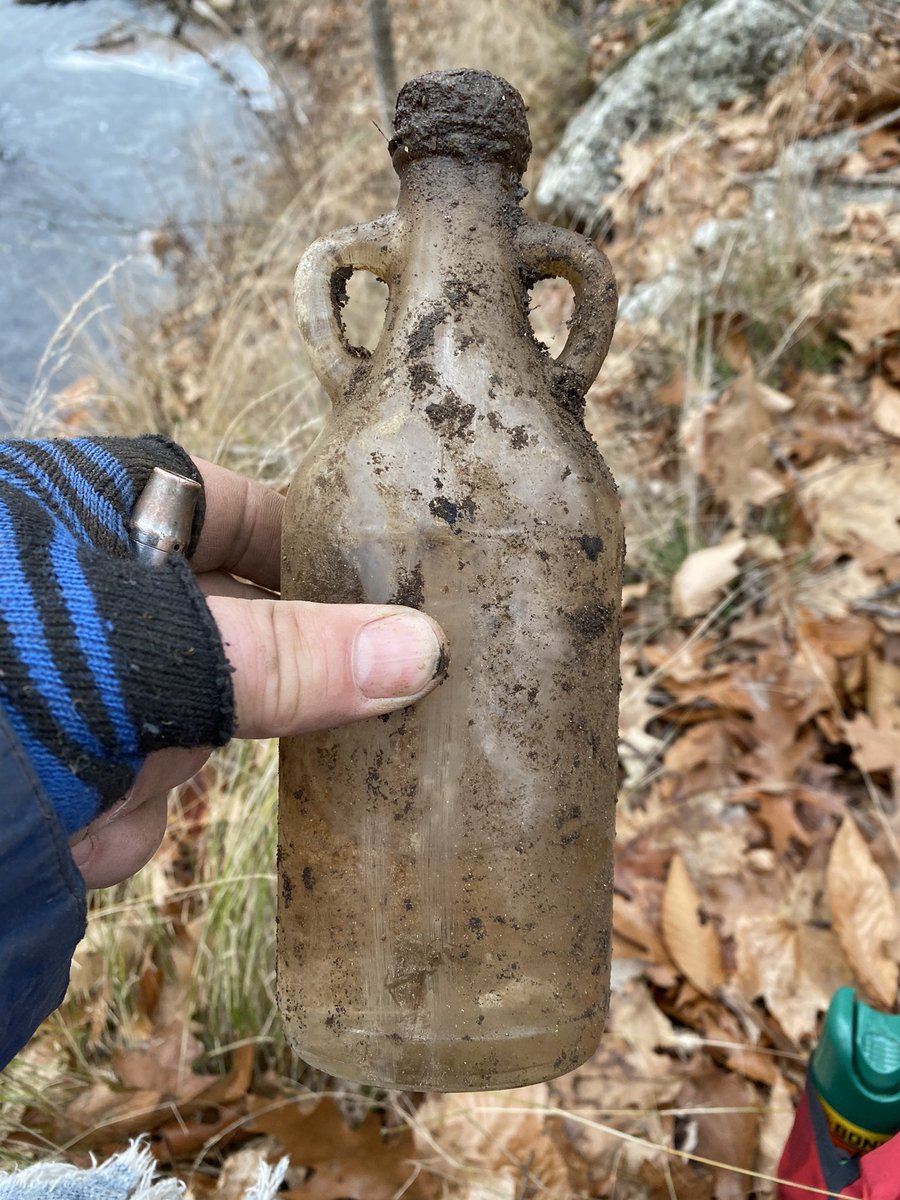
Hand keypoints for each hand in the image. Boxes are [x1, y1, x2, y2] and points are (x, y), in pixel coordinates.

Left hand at [69, 457, 444, 887]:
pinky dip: (101, 824)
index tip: (376, 614)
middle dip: (215, 710)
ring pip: (176, 734)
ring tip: (87, 791)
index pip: (252, 514)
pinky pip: (122, 790)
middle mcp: (94, 585)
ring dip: (147, 782)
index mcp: (111, 505)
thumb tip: (425, 651)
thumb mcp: (146, 647)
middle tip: (189, 727)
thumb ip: (288, 655)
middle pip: (228, 645)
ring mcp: (65, 674)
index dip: (317, 562)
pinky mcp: (42, 752)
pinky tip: (58, 827)